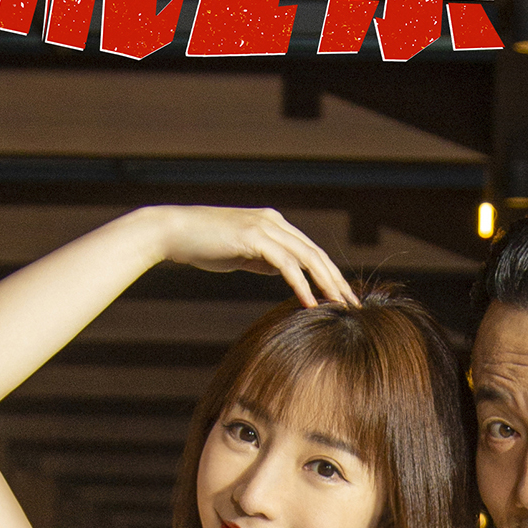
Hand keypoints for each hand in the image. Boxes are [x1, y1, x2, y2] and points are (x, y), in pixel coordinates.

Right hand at [144, 204, 357, 308]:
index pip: (310, 250)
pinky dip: (300, 284)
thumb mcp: (240, 253)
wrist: (173, 231)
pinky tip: (310, 303)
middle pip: (316, 253)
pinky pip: (285, 264)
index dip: (329, 274)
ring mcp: (264, 227)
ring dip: (326, 283)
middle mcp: (273, 221)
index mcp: (273, 224)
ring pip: (306, 257)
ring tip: (340, 306)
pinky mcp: (253, 237)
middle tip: (353, 305)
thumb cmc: (203, 244)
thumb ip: (263, 259)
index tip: (342, 297)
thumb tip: (283, 272)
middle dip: (336, 280)